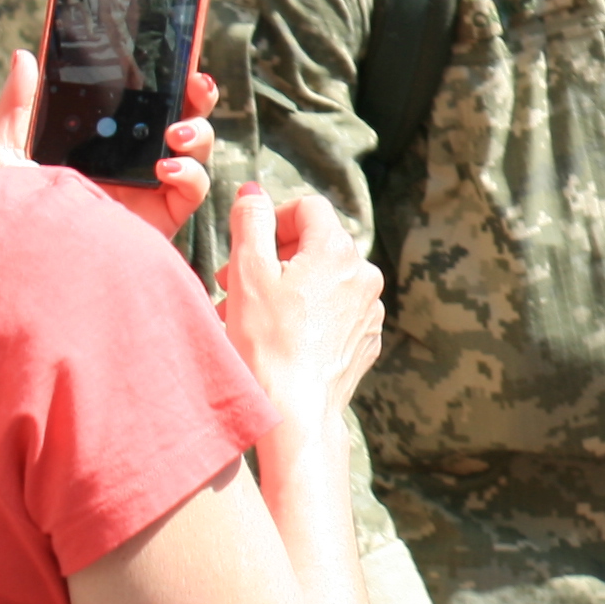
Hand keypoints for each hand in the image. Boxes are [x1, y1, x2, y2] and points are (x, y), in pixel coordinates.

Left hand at [0, 53, 218, 243]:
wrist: (23, 264)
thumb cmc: (8, 215)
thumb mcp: (6, 153)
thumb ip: (17, 107)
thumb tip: (24, 57)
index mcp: (103, 142)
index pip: (143, 104)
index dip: (165, 81)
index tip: (173, 59)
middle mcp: (132, 162)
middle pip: (181, 120)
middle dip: (197, 99)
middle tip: (195, 83)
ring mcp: (150, 189)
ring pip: (196, 152)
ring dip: (197, 134)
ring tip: (174, 134)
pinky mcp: (162, 217)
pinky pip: (193, 192)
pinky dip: (190, 175)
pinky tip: (165, 169)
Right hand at [217, 184, 384, 417]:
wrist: (295, 411)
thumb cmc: (267, 342)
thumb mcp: (247, 272)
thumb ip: (250, 222)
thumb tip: (253, 192)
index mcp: (338, 250)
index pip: (307, 208)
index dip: (272, 220)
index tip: (247, 247)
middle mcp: (364, 274)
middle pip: (315, 245)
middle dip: (273, 259)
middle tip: (234, 284)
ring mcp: (369, 309)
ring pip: (322, 281)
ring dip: (286, 288)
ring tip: (250, 316)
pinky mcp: (366, 339)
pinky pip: (335, 312)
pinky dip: (307, 315)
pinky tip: (278, 338)